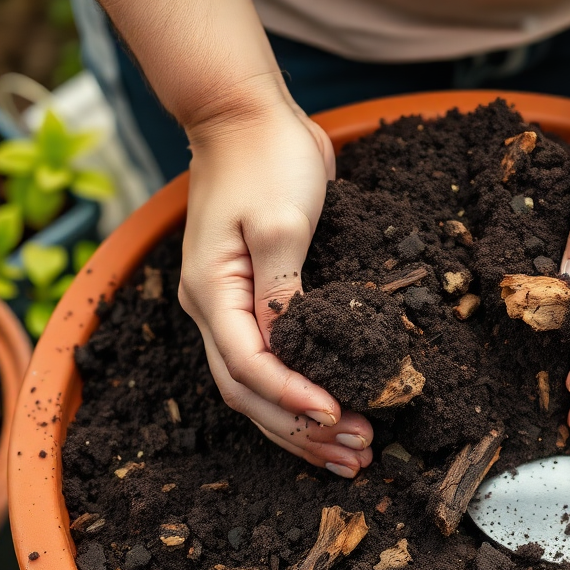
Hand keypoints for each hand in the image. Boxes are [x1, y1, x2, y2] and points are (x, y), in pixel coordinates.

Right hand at [179, 99, 372, 475]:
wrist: (248, 116)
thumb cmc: (263, 157)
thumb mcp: (279, 218)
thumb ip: (284, 284)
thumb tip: (292, 341)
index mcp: (211, 292)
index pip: (248, 365)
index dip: (292, 397)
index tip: (337, 414)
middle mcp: (215, 310)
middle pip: (250, 393)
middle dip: (302, 429)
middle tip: (358, 453)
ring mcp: (234, 309)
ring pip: (260, 389)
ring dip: (304, 425)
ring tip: (353, 453)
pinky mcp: (261, 301)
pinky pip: (276, 364)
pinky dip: (304, 394)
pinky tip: (336, 415)